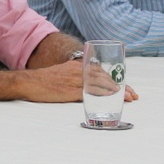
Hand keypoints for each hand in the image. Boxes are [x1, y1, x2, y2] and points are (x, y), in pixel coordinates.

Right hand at [14, 60, 139, 102]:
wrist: (30, 82)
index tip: (127, 87)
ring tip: (128, 98)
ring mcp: (76, 80)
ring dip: (117, 91)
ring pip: (102, 84)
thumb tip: (89, 86)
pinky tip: (111, 98)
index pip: (102, 72)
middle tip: (133, 94)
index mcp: (78, 66)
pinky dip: (103, 95)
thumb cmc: (45, 80)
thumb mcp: (63, 73)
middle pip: (105, 78)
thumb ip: (76, 77)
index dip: (116, 80)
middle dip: (122, 86)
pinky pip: (91, 92)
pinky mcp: (71, 90)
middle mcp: (80, 70)